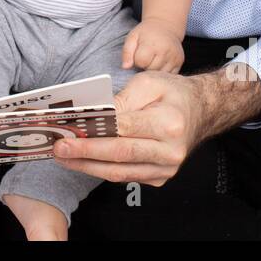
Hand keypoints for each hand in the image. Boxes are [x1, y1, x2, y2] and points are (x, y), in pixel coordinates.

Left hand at [52, 63, 260, 186]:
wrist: (201, 111)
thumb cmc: (173, 94)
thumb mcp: (149, 82)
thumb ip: (122, 98)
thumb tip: (95, 114)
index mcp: (169, 123)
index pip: (124, 130)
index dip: (93, 132)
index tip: (69, 131)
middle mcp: (170, 151)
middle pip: (119, 155)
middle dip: (84, 153)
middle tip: (59, 148)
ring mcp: (166, 169)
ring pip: (119, 172)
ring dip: (88, 166)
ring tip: (64, 157)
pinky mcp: (159, 178)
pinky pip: (126, 176)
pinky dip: (102, 169)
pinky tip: (83, 161)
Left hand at [121, 20, 184, 72]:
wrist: (165, 26)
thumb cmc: (146, 33)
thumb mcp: (132, 37)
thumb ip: (126, 52)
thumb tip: (126, 67)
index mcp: (152, 44)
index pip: (141, 62)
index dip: (137, 60)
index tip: (139, 54)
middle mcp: (166, 51)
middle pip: (150, 69)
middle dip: (146, 66)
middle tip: (147, 57)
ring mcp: (174, 57)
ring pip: (160, 74)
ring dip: (154, 70)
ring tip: (153, 59)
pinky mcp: (180, 62)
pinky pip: (169, 74)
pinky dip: (163, 71)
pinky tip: (160, 62)